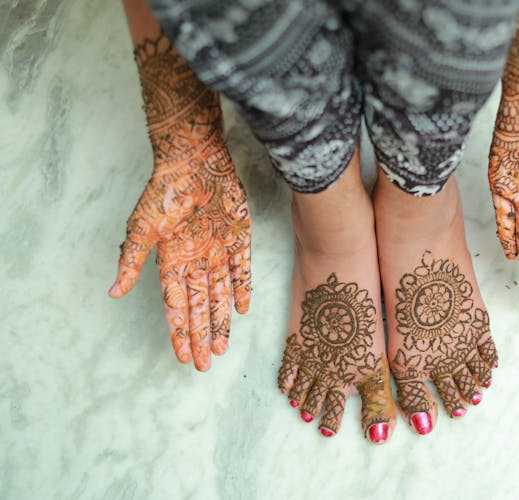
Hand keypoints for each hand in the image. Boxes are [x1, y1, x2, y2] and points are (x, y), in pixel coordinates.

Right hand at [109, 32, 250, 369]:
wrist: (195, 160)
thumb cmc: (165, 190)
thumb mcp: (143, 228)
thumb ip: (131, 261)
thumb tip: (113, 292)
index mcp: (172, 260)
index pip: (176, 306)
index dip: (179, 333)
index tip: (183, 358)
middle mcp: (195, 260)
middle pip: (199, 307)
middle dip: (201, 336)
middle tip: (205, 365)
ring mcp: (217, 250)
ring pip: (220, 294)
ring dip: (220, 321)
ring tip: (222, 347)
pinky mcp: (237, 238)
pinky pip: (242, 270)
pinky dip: (242, 289)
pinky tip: (242, 310)